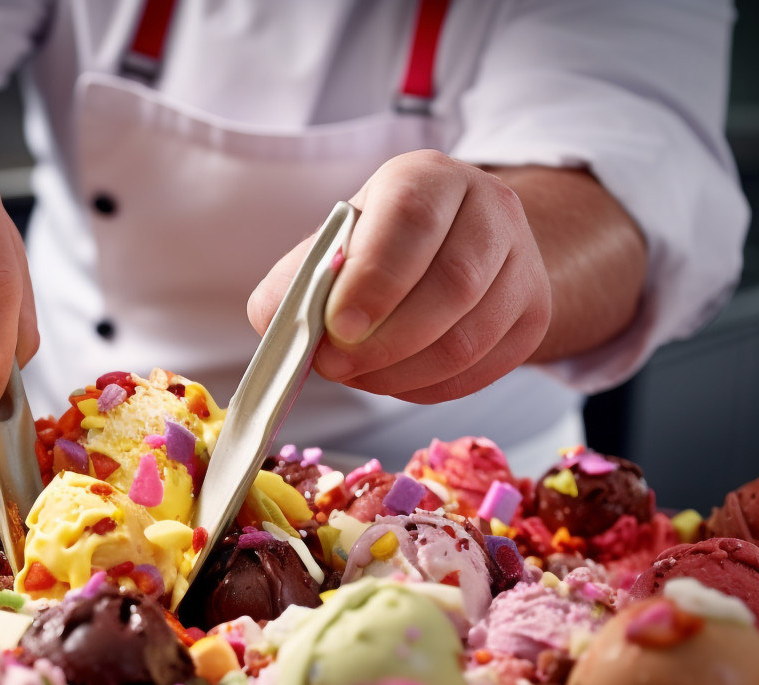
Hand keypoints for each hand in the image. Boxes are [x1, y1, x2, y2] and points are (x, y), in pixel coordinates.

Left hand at [248, 149, 551, 403]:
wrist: (455, 249)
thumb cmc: (380, 247)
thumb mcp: (333, 244)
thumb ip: (294, 279)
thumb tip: (273, 322)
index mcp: (429, 177)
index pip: (412, 218)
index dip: (374, 278)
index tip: (336, 326)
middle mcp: (489, 208)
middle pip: (451, 285)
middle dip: (384, 340)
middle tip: (334, 364)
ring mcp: (522, 262)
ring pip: (468, 337)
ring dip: (400, 372)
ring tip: (356, 373)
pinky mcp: (533, 315)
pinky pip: (480, 369)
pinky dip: (425, 386)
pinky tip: (391, 378)